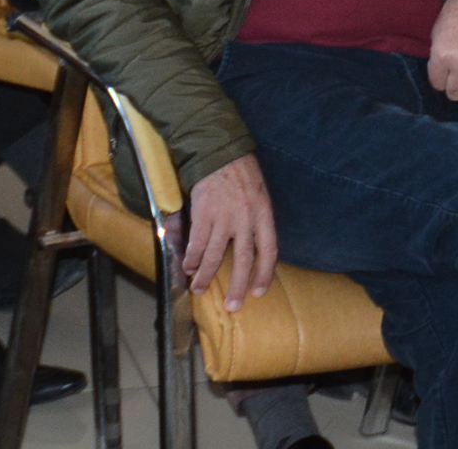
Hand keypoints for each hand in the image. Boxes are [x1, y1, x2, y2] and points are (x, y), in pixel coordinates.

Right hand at [185, 156, 278, 311]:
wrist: (220, 151)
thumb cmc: (242, 173)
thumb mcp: (260, 194)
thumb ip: (257, 219)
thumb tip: (253, 247)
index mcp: (264, 213)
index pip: (269, 250)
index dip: (265, 273)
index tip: (259, 291)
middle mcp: (246, 218)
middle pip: (243, 259)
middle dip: (237, 285)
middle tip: (233, 306)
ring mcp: (224, 216)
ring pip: (214, 254)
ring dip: (205, 275)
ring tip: (199, 290)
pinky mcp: (204, 213)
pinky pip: (197, 242)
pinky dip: (191, 257)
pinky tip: (188, 267)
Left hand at [426, 0, 457, 106]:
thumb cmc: (456, 15)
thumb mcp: (437, 34)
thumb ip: (438, 58)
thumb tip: (440, 76)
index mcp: (442, 55)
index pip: (436, 85)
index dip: (439, 80)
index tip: (443, 75)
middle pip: (453, 94)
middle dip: (452, 89)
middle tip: (455, 81)